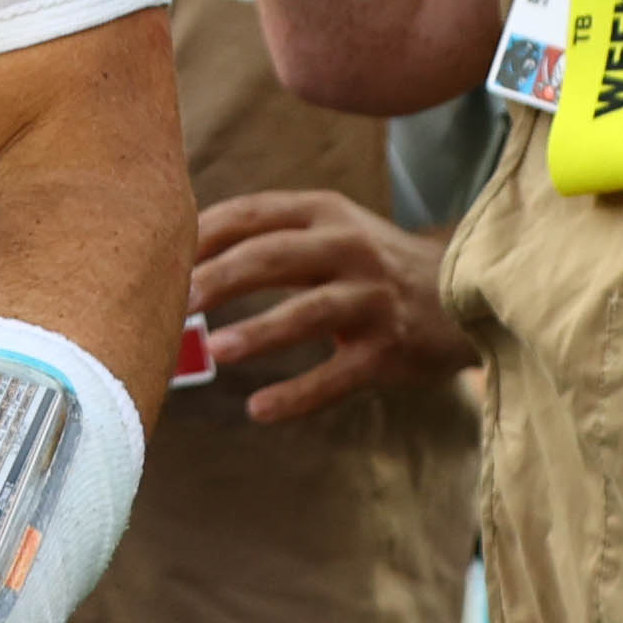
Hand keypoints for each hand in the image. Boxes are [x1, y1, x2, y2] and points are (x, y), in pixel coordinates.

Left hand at [190, 190, 475, 424]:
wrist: (462, 293)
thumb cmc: (371, 265)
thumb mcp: (329, 231)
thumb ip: (270, 237)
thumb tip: (181, 256)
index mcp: (323, 212)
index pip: (251, 214)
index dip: (203, 234)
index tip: (160, 258)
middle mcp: (348, 246)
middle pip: (272, 256)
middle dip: (220, 278)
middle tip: (176, 303)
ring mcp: (371, 298)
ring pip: (307, 313)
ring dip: (259, 332)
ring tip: (216, 351)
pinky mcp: (387, 348)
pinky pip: (336, 376)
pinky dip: (297, 395)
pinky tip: (259, 410)